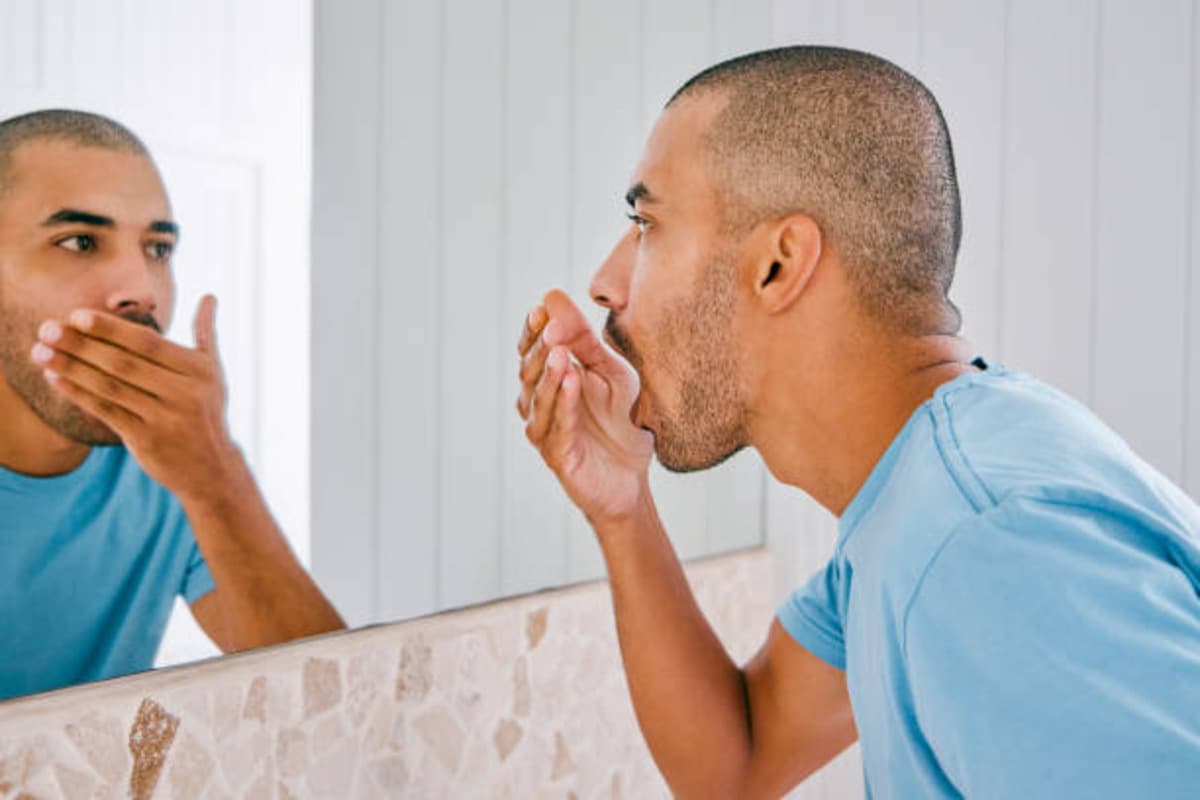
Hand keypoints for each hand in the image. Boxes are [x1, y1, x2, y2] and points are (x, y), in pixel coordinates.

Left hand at [31, 295, 241, 501]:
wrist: (211, 468)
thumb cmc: (205, 412)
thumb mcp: (213, 372)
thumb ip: (206, 333)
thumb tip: (210, 296)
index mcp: (198, 370)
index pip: (148, 344)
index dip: (111, 329)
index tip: (77, 315)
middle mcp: (184, 393)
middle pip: (124, 363)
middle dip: (81, 344)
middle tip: (47, 328)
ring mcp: (165, 418)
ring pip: (110, 387)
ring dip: (71, 368)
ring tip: (40, 351)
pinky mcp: (147, 440)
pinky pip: (106, 411)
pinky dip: (78, 394)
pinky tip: (55, 379)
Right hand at [517, 289, 653, 525]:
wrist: (633, 475)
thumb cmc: (621, 419)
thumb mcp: (612, 371)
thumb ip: (585, 339)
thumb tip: (552, 296)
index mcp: (547, 379)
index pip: (530, 348)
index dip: (533, 330)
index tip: (542, 308)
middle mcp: (537, 403)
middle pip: (529, 371)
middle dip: (539, 349)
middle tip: (552, 329)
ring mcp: (544, 430)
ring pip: (538, 398)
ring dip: (548, 374)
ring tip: (560, 354)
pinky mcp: (557, 455)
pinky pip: (559, 425)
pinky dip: (564, 403)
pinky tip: (572, 382)